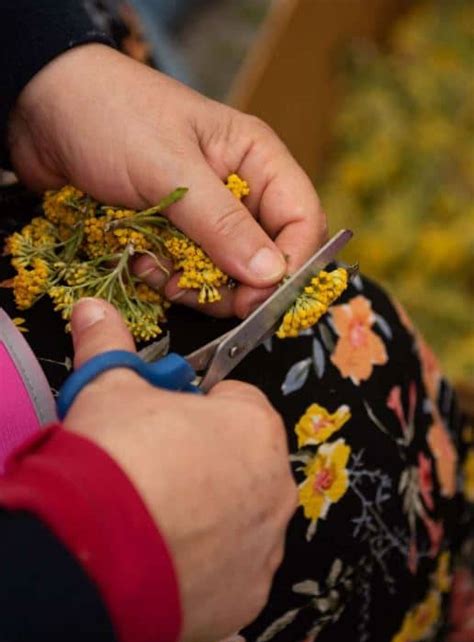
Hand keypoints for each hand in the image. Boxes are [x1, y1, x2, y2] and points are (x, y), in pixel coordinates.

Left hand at [8, 44, 325, 317]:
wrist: (42, 111)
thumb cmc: (112, 118)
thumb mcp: (171, 170)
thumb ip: (222, 225)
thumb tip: (270, 276)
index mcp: (256, 159)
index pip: (302, 219)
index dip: (291, 264)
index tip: (261, 297)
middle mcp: (238, 191)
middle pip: (265, 256)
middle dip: (234, 283)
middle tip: (196, 290)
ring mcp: (204, 216)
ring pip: (225, 274)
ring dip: (193, 283)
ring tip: (157, 267)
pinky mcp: (173, 235)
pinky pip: (186, 274)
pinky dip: (165, 277)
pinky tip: (139, 259)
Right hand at [63, 298, 296, 641]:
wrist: (100, 550)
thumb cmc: (119, 456)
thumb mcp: (110, 389)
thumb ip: (110, 345)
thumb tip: (95, 310)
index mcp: (255, 426)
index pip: (238, 404)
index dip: (199, 410)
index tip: (168, 423)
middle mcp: (276, 485)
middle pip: (244, 463)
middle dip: (209, 463)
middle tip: (158, 472)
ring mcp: (266, 545)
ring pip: (242, 519)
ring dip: (211, 516)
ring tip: (157, 519)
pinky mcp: (248, 596)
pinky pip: (233, 572)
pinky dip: (207, 567)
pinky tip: (166, 560)